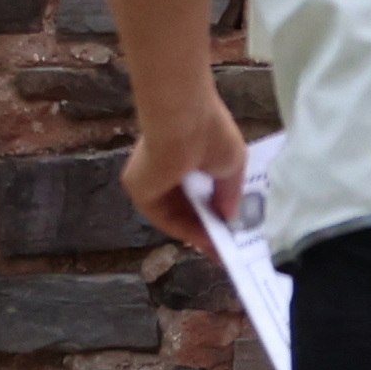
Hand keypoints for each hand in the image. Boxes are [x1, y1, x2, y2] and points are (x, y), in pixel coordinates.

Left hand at [131, 73, 250, 253]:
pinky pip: (163, 215)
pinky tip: (204, 241)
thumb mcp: (232, 166)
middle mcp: (164, 165)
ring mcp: (149, 178)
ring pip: (174, 212)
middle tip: (224, 246)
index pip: (196, 187)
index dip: (214, 210)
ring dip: (196, 232)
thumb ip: (229, 194)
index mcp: (184, 152)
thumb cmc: (211, 134)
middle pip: (184, 204)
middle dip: (206, 226)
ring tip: (218, 249)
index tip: (230, 230)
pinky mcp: (139, 189)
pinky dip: (184, 229)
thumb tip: (230, 217)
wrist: (183, 120)